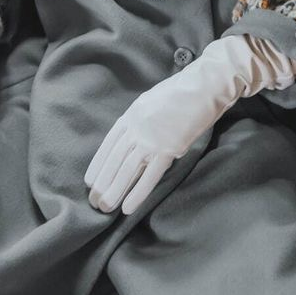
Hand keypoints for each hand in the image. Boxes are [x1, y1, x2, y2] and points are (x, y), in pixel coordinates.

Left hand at [84, 35, 288, 215]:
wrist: (205, 86)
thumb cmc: (182, 91)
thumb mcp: (152, 100)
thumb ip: (141, 118)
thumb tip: (135, 135)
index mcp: (132, 114)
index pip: (109, 145)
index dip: (98, 165)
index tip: (90, 181)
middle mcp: (136, 127)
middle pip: (114, 160)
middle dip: (102, 183)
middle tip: (94, 203)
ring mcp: (151, 138)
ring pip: (127, 170)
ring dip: (114, 192)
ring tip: (104, 208)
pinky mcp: (169, 149)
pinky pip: (150, 176)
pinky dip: (137, 194)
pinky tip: (127, 208)